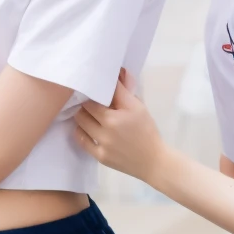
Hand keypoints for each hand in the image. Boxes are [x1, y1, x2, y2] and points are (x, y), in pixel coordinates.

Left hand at [75, 69, 165, 183]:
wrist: (153, 161)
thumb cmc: (146, 130)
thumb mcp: (138, 107)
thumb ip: (123, 90)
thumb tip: (114, 73)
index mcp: (114, 117)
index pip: (91, 99)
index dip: (91, 94)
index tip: (93, 93)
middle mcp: (105, 131)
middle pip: (82, 111)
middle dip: (86, 105)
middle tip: (91, 104)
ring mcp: (101, 145)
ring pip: (80, 124)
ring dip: (82, 118)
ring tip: (89, 116)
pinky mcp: (99, 157)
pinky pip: (81, 141)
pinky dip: (81, 132)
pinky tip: (87, 129)